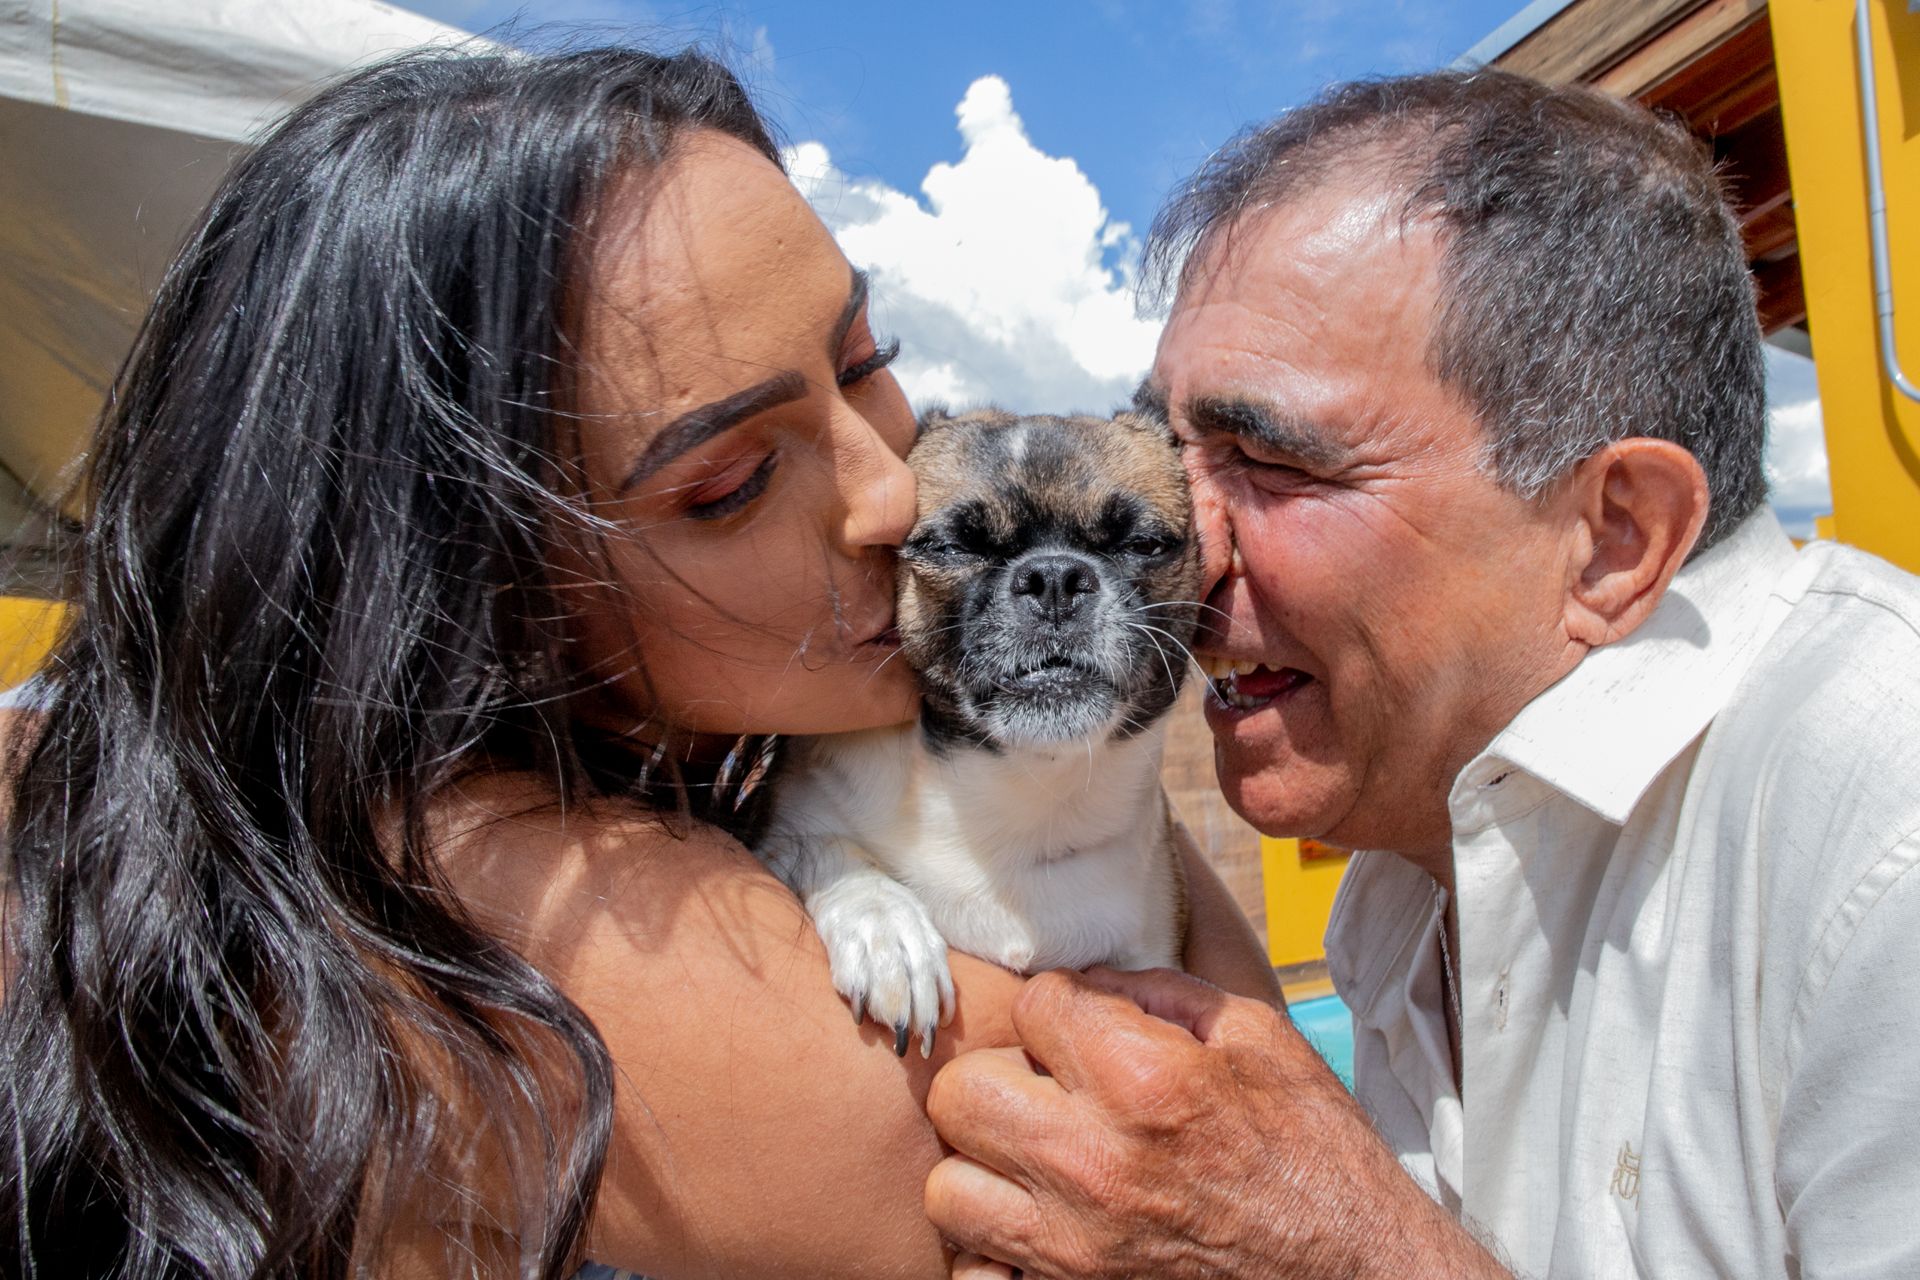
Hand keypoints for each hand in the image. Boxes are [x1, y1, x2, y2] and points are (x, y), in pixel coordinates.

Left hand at [924, 966, 1506, 1278]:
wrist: (1357, 1275)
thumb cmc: (1316, 1156)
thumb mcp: (1261, 1040)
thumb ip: (1165, 993)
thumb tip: (1091, 980)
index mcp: (1144, 1081)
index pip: (1033, 1004)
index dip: (1059, 1009)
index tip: (1083, 1031)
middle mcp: (1093, 1163)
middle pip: (961, 1092)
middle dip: (999, 1079)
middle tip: (1044, 1092)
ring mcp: (1073, 1246)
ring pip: (946, 1188)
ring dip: (983, 1169)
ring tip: (1033, 1162)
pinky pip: (976, 1268)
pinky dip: (994, 1248)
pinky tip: (1037, 1225)